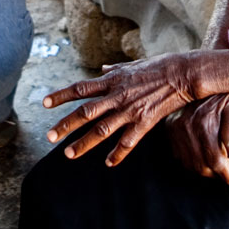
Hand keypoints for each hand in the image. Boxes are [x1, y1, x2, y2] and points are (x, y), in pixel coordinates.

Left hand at [42, 52, 204, 167]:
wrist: (184, 73)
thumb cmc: (159, 66)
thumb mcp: (132, 64)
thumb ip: (115, 70)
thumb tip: (102, 69)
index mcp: (112, 80)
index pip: (81, 88)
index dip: (61, 95)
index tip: (45, 103)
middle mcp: (117, 96)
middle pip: (86, 112)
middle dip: (66, 124)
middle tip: (49, 135)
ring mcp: (130, 110)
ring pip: (102, 129)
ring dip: (84, 143)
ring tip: (68, 154)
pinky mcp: (145, 121)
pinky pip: (128, 141)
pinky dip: (117, 153)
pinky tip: (108, 163)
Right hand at [168, 93, 228, 190]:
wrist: (197, 78)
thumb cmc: (221, 93)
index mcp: (204, 124)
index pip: (217, 160)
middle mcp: (187, 129)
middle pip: (203, 166)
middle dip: (219, 175)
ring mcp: (176, 131)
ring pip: (191, 165)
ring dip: (207, 171)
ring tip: (220, 168)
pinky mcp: (169, 132)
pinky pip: (180, 158)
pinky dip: (193, 163)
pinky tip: (205, 159)